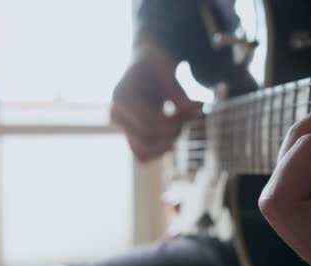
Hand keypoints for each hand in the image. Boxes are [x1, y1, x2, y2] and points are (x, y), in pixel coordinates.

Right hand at [111, 36, 198, 161]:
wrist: (143, 66)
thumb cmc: (154, 64)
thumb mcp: (166, 68)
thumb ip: (178, 91)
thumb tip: (193, 111)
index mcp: (121, 96)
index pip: (146, 122)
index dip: (171, 123)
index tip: (190, 112)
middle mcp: (117, 115)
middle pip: (145, 139)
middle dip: (171, 133)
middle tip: (187, 118)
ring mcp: (122, 129)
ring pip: (142, 153)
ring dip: (167, 145)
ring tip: (180, 125)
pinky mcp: (130, 137)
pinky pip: (143, 156)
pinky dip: (161, 150)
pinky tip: (172, 133)